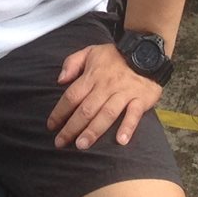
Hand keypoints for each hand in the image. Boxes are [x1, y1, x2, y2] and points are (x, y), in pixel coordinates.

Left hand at [48, 41, 162, 149]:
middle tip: (61, 143)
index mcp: (92, 76)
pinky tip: (121, 141)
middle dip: (72, 127)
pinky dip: (128, 127)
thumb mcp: (90, 51)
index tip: (51, 126)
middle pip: (86, 109)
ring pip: (106, 114)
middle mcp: (106, 86)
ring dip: (94, 131)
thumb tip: (60, 80)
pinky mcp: (140, 99)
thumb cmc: (115, 55)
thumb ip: (72, 63)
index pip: (72, 96)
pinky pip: (133, 114)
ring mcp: (124, 93)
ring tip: (82, 145)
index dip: (60, 112)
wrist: (146, 50)